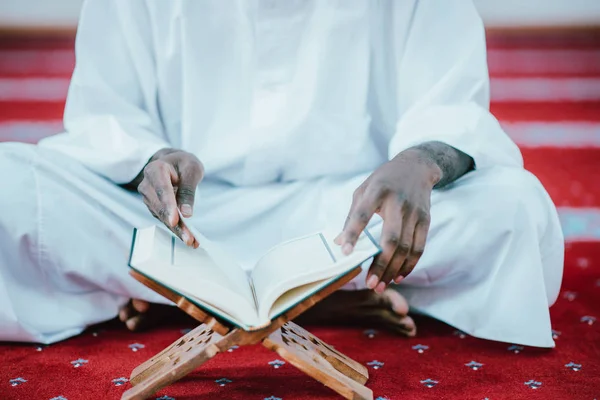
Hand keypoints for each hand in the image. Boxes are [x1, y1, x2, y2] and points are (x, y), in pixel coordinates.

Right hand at [137, 148, 203, 247]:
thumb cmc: (184, 164)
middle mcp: (147, 185)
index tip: (173, 220)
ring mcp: (148, 197)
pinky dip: (176, 229)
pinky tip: (188, 237)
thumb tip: (186, 213)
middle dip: (174, 224)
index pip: (161, 189)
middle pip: (160, 207)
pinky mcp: (154, 207)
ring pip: (161, 217)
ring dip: (176, 230)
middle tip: (188, 237)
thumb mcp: (192, 169)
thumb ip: (188, 189)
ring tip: (192, 240)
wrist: (174, 163)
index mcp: (155, 169)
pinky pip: (164, 219)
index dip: (167, 206)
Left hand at [335, 149, 441, 292]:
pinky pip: (419, 247)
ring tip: (381, 285)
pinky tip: (398, 276)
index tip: (345, 252)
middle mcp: (397, 202)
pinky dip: (409, 264)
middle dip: (381, 264)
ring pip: (406, 247)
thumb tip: (339, 243)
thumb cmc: (383, 180)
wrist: (416, 166)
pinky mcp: (425, 220)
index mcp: (376, 191)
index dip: (354, 233)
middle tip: (370, 284)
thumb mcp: (363, 190)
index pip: (362, 214)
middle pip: (391, 238)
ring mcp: (414, 212)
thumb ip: (352, 216)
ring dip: (394, 269)